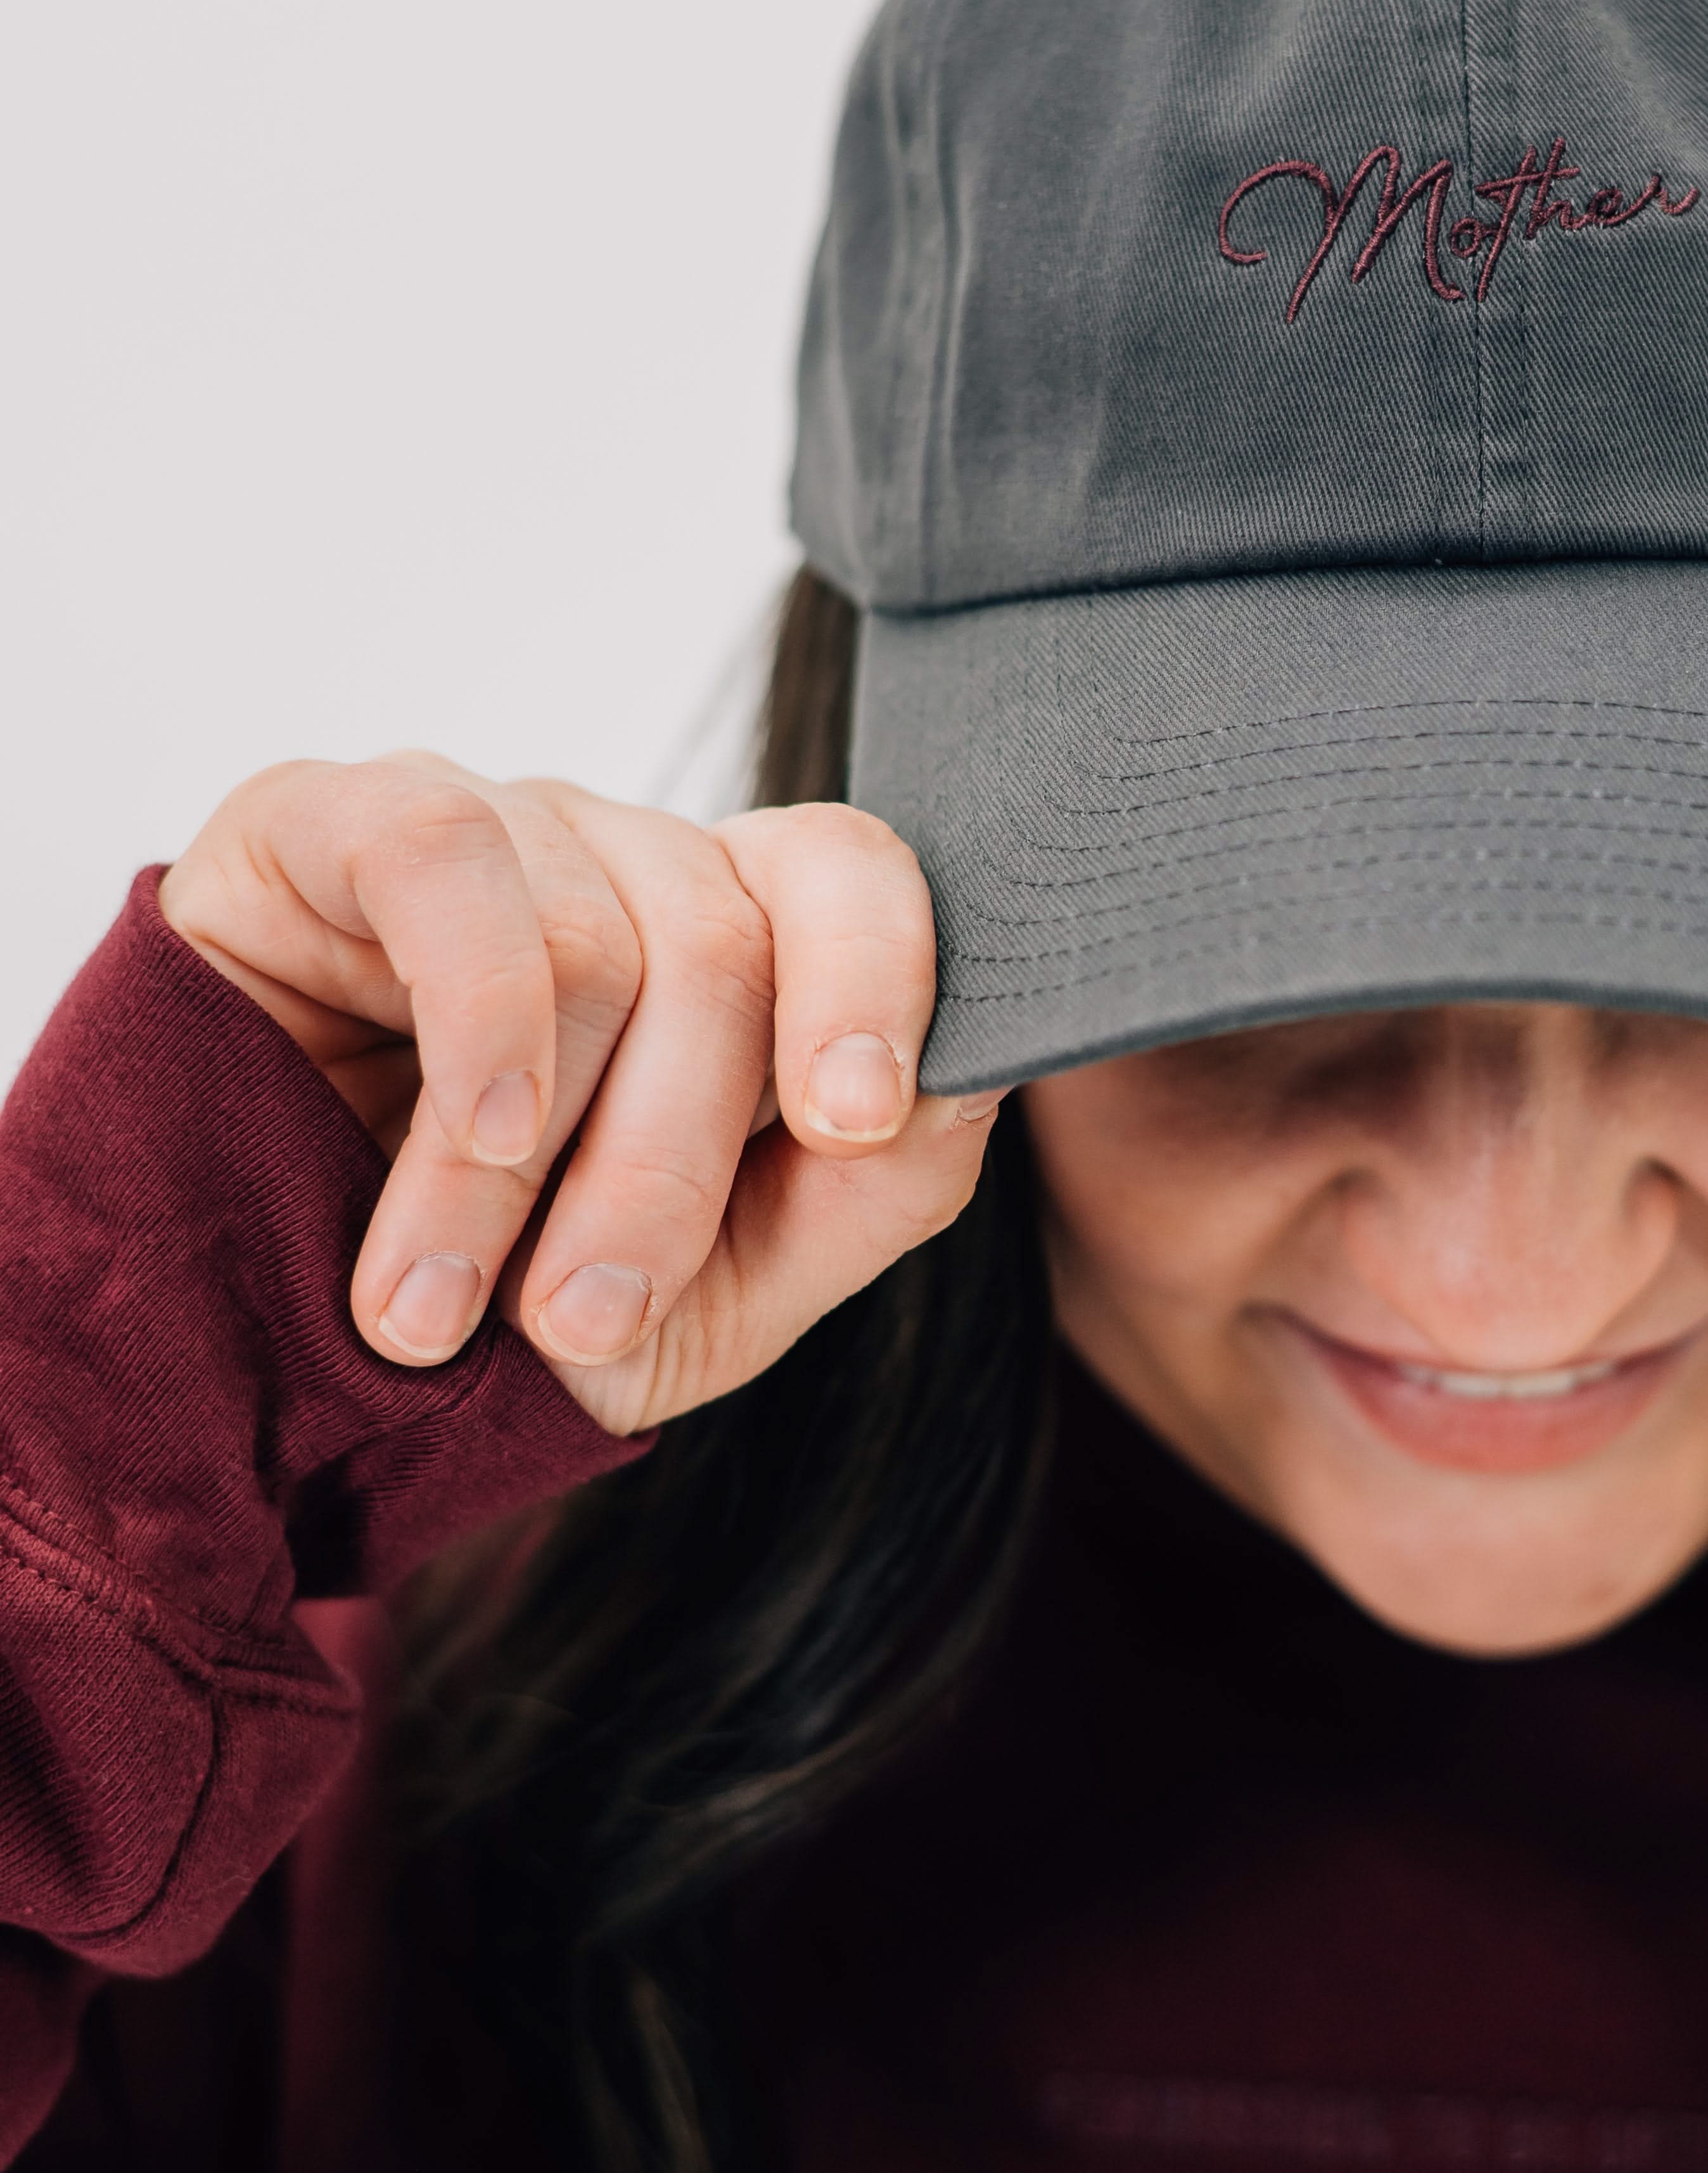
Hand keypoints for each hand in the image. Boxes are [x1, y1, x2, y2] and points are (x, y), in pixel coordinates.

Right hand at [157, 757, 1001, 1433]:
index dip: (876, 979)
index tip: (851, 1122)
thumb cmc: (508, 1312)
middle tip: (579, 1322)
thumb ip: (879, 1189)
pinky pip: (448, 858)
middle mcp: (619, 859)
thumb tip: (971, 1076)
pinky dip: (477, 1020)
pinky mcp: (325, 816)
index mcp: (731, 940)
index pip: (850, 872)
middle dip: (660, 1170)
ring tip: (437, 1310)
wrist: (272, 1356)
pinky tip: (466, 1141)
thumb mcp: (723, 1293)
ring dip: (516, 1171)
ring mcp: (486, 825)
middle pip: (720, 945)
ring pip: (588, 940)